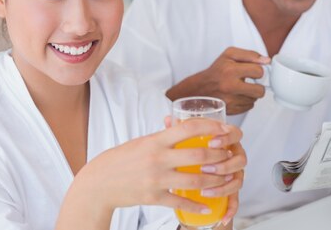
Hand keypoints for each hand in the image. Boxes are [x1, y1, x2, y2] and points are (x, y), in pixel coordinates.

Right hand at [77, 118, 243, 213]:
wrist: (100, 182)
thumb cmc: (123, 158)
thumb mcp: (144, 141)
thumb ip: (164, 135)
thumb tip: (183, 124)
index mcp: (156, 140)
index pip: (188, 128)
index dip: (211, 127)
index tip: (226, 129)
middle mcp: (157, 157)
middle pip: (198, 155)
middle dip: (219, 156)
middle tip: (230, 155)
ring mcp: (156, 178)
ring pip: (194, 180)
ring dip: (215, 180)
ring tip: (226, 179)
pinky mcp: (153, 196)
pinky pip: (180, 202)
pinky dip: (196, 205)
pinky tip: (208, 206)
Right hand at [167, 47, 269, 113]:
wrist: (199, 89)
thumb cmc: (216, 71)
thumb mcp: (229, 55)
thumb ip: (250, 55)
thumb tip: (267, 61)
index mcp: (230, 70)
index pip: (259, 71)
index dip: (258, 71)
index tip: (253, 71)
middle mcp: (230, 86)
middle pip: (260, 91)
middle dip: (258, 86)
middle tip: (250, 82)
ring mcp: (230, 101)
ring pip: (254, 100)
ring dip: (251, 94)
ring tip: (241, 89)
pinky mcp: (231, 111)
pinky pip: (248, 107)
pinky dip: (245, 102)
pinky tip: (237, 96)